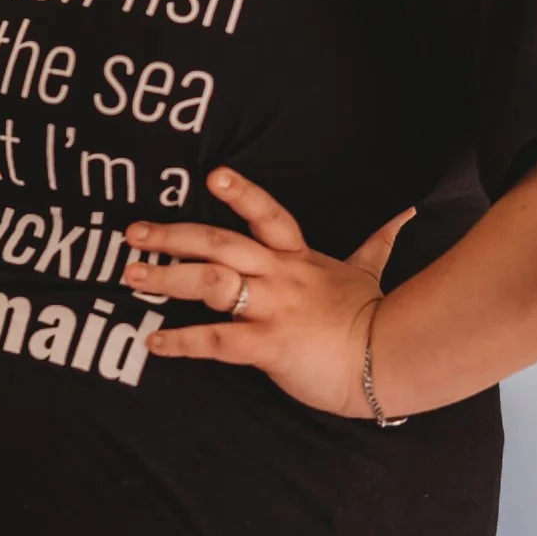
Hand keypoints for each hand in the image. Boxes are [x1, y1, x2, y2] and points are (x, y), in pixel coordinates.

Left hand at [122, 167, 414, 418]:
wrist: (392, 360)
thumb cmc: (374, 317)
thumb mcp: (370, 272)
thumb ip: (377, 242)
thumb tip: (406, 214)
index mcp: (298, 257)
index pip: (267, 215)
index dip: (241, 193)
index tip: (213, 174)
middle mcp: (279, 276)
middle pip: (219, 243)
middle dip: (172, 235)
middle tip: (132, 231)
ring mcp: (272, 309)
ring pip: (209, 284)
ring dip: (166, 277)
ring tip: (131, 274)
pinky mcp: (268, 346)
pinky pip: (216, 341)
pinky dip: (182, 342)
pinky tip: (154, 342)